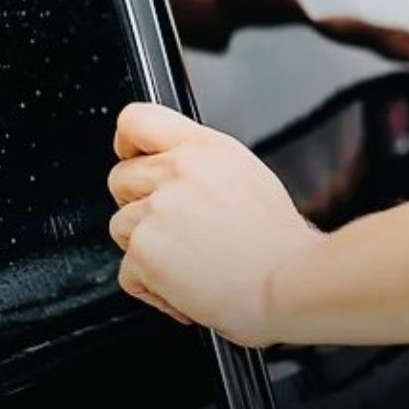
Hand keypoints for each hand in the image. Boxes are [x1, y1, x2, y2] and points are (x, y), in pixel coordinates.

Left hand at [108, 103, 323, 346]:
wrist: (289, 285)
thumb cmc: (280, 244)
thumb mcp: (248, 176)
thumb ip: (201, 164)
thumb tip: (170, 168)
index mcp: (205, 148)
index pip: (137, 119)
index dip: (126, 142)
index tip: (130, 156)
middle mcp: (178, 172)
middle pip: (120, 177)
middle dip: (138, 205)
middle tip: (173, 229)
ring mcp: (157, 210)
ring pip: (122, 227)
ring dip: (147, 250)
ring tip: (190, 263)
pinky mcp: (145, 250)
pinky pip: (128, 272)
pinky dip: (152, 289)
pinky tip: (187, 288)